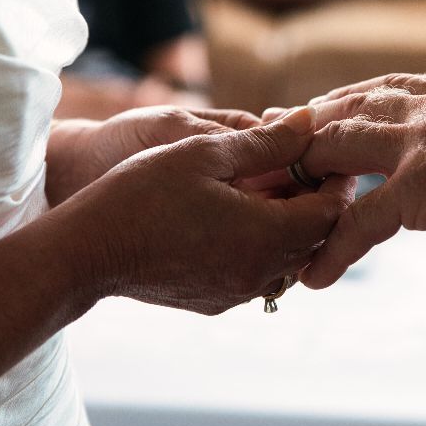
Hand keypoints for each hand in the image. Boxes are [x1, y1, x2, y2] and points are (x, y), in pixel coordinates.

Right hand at [51, 106, 353, 314]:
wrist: (87, 252)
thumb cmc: (141, 194)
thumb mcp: (204, 153)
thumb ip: (265, 142)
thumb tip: (310, 123)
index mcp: (266, 235)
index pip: (331, 211)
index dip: (338, 181)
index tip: (328, 155)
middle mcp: (261, 273)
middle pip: (315, 239)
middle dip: (317, 203)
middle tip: (305, 168)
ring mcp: (238, 293)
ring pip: (289, 261)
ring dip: (290, 227)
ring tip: (271, 192)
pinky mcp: (215, 302)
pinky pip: (259, 275)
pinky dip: (263, 248)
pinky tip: (238, 220)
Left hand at [295, 73, 425, 287]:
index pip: (382, 89)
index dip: (341, 102)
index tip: (312, 113)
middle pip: (347, 110)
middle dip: (304, 129)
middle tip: (269, 142)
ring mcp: (422, 143)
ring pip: (340, 152)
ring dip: (303, 181)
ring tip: (275, 207)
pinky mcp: (421, 185)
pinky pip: (360, 220)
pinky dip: (334, 250)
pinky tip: (316, 275)